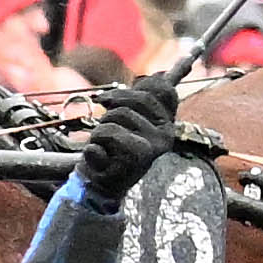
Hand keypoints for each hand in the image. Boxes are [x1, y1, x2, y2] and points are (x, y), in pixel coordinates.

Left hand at [73, 78, 179, 194]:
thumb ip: (143, 101)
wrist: (99, 187)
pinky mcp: (137, 155)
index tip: (108, 102)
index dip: (130, 91)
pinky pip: (105, 133)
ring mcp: (154, 145)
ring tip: (106, 148)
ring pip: (116, 116)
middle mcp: (166, 133)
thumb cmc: (111, 151)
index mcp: (167, 123)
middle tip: (105, 132)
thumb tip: (159, 75)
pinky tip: (102, 160)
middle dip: (110, 112)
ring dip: (100, 131)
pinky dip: (94, 146)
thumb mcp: (129, 123)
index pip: (162, 89)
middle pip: (134, 99)